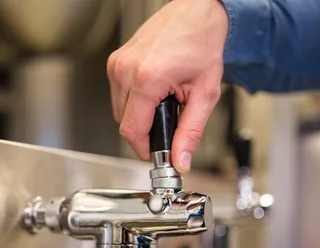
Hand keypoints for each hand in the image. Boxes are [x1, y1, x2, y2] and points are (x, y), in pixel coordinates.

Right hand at [107, 0, 228, 172]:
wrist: (196, 12)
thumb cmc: (202, 43)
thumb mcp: (205, 94)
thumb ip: (191, 132)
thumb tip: (181, 160)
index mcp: (146, 79)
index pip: (131, 132)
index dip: (145, 148)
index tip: (158, 152)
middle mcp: (126, 70)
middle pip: (124, 123)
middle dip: (145, 130)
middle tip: (169, 121)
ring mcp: (117, 64)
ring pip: (119, 111)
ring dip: (139, 115)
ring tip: (163, 101)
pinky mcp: (115, 61)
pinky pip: (119, 95)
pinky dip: (134, 101)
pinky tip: (153, 91)